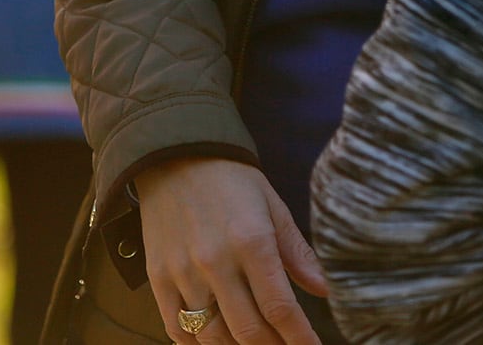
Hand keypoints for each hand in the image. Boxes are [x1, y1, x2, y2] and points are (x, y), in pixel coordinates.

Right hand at [135, 157, 328, 344]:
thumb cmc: (232, 180)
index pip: (279, 307)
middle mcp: (216, 262)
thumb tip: (324, 289)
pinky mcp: (158, 278)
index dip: (299, 337)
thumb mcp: (273, 206)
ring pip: (213, 337)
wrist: (176, 156)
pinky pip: (177, 329)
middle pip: (248, 330)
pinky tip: (217, 343)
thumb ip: (297, 252)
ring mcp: (183, 273)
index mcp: (252, 241)